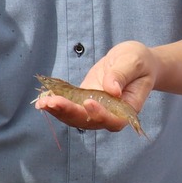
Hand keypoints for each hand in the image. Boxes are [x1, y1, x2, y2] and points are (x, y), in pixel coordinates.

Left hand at [37, 40, 156, 130]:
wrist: (134, 61)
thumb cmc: (139, 61)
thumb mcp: (134, 62)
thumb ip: (122, 74)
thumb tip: (111, 89)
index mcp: (127, 108)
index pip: (113, 120)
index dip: (99, 114)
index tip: (88, 101)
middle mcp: (110, 113)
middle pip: (89, 121)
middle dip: (69, 112)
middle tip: (52, 102)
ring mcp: (95, 108)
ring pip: (76, 117)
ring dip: (58, 111)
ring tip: (42, 103)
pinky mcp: (84, 100)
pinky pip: (69, 106)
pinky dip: (55, 105)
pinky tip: (42, 100)